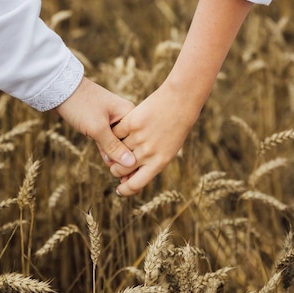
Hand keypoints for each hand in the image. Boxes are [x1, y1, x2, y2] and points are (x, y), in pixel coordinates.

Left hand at [55, 77, 136, 168]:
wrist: (59, 89)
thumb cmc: (80, 104)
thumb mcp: (97, 128)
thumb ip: (113, 147)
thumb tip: (131, 163)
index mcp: (129, 114)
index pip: (138, 141)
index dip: (134, 158)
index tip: (128, 174)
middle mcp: (125, 116)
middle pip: (130, 143)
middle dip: (125, 160)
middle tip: (121, 178)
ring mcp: (113, 120)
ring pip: (118, 143)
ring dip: (115, 156)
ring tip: (118, 175)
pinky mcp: (102, 123)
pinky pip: (108, 140)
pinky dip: (107, 150)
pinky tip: (107, 161)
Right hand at [110, 81, 200, 195]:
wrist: (180, 102)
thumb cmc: (175, 128)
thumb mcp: (167, 150)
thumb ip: (149, 165)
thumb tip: (127, 179)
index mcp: (159, 163)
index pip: (135, 185)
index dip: (125, 190)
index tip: (120, 189)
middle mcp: (148, 153)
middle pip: (120, 170)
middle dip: (115, 170)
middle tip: (116, 164)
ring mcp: (139, 138)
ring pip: (115, 152)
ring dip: (112, 151)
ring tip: (116, 146)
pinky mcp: (131, 123)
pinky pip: (115, 134)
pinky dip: (114, 134)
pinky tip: (118, 131)